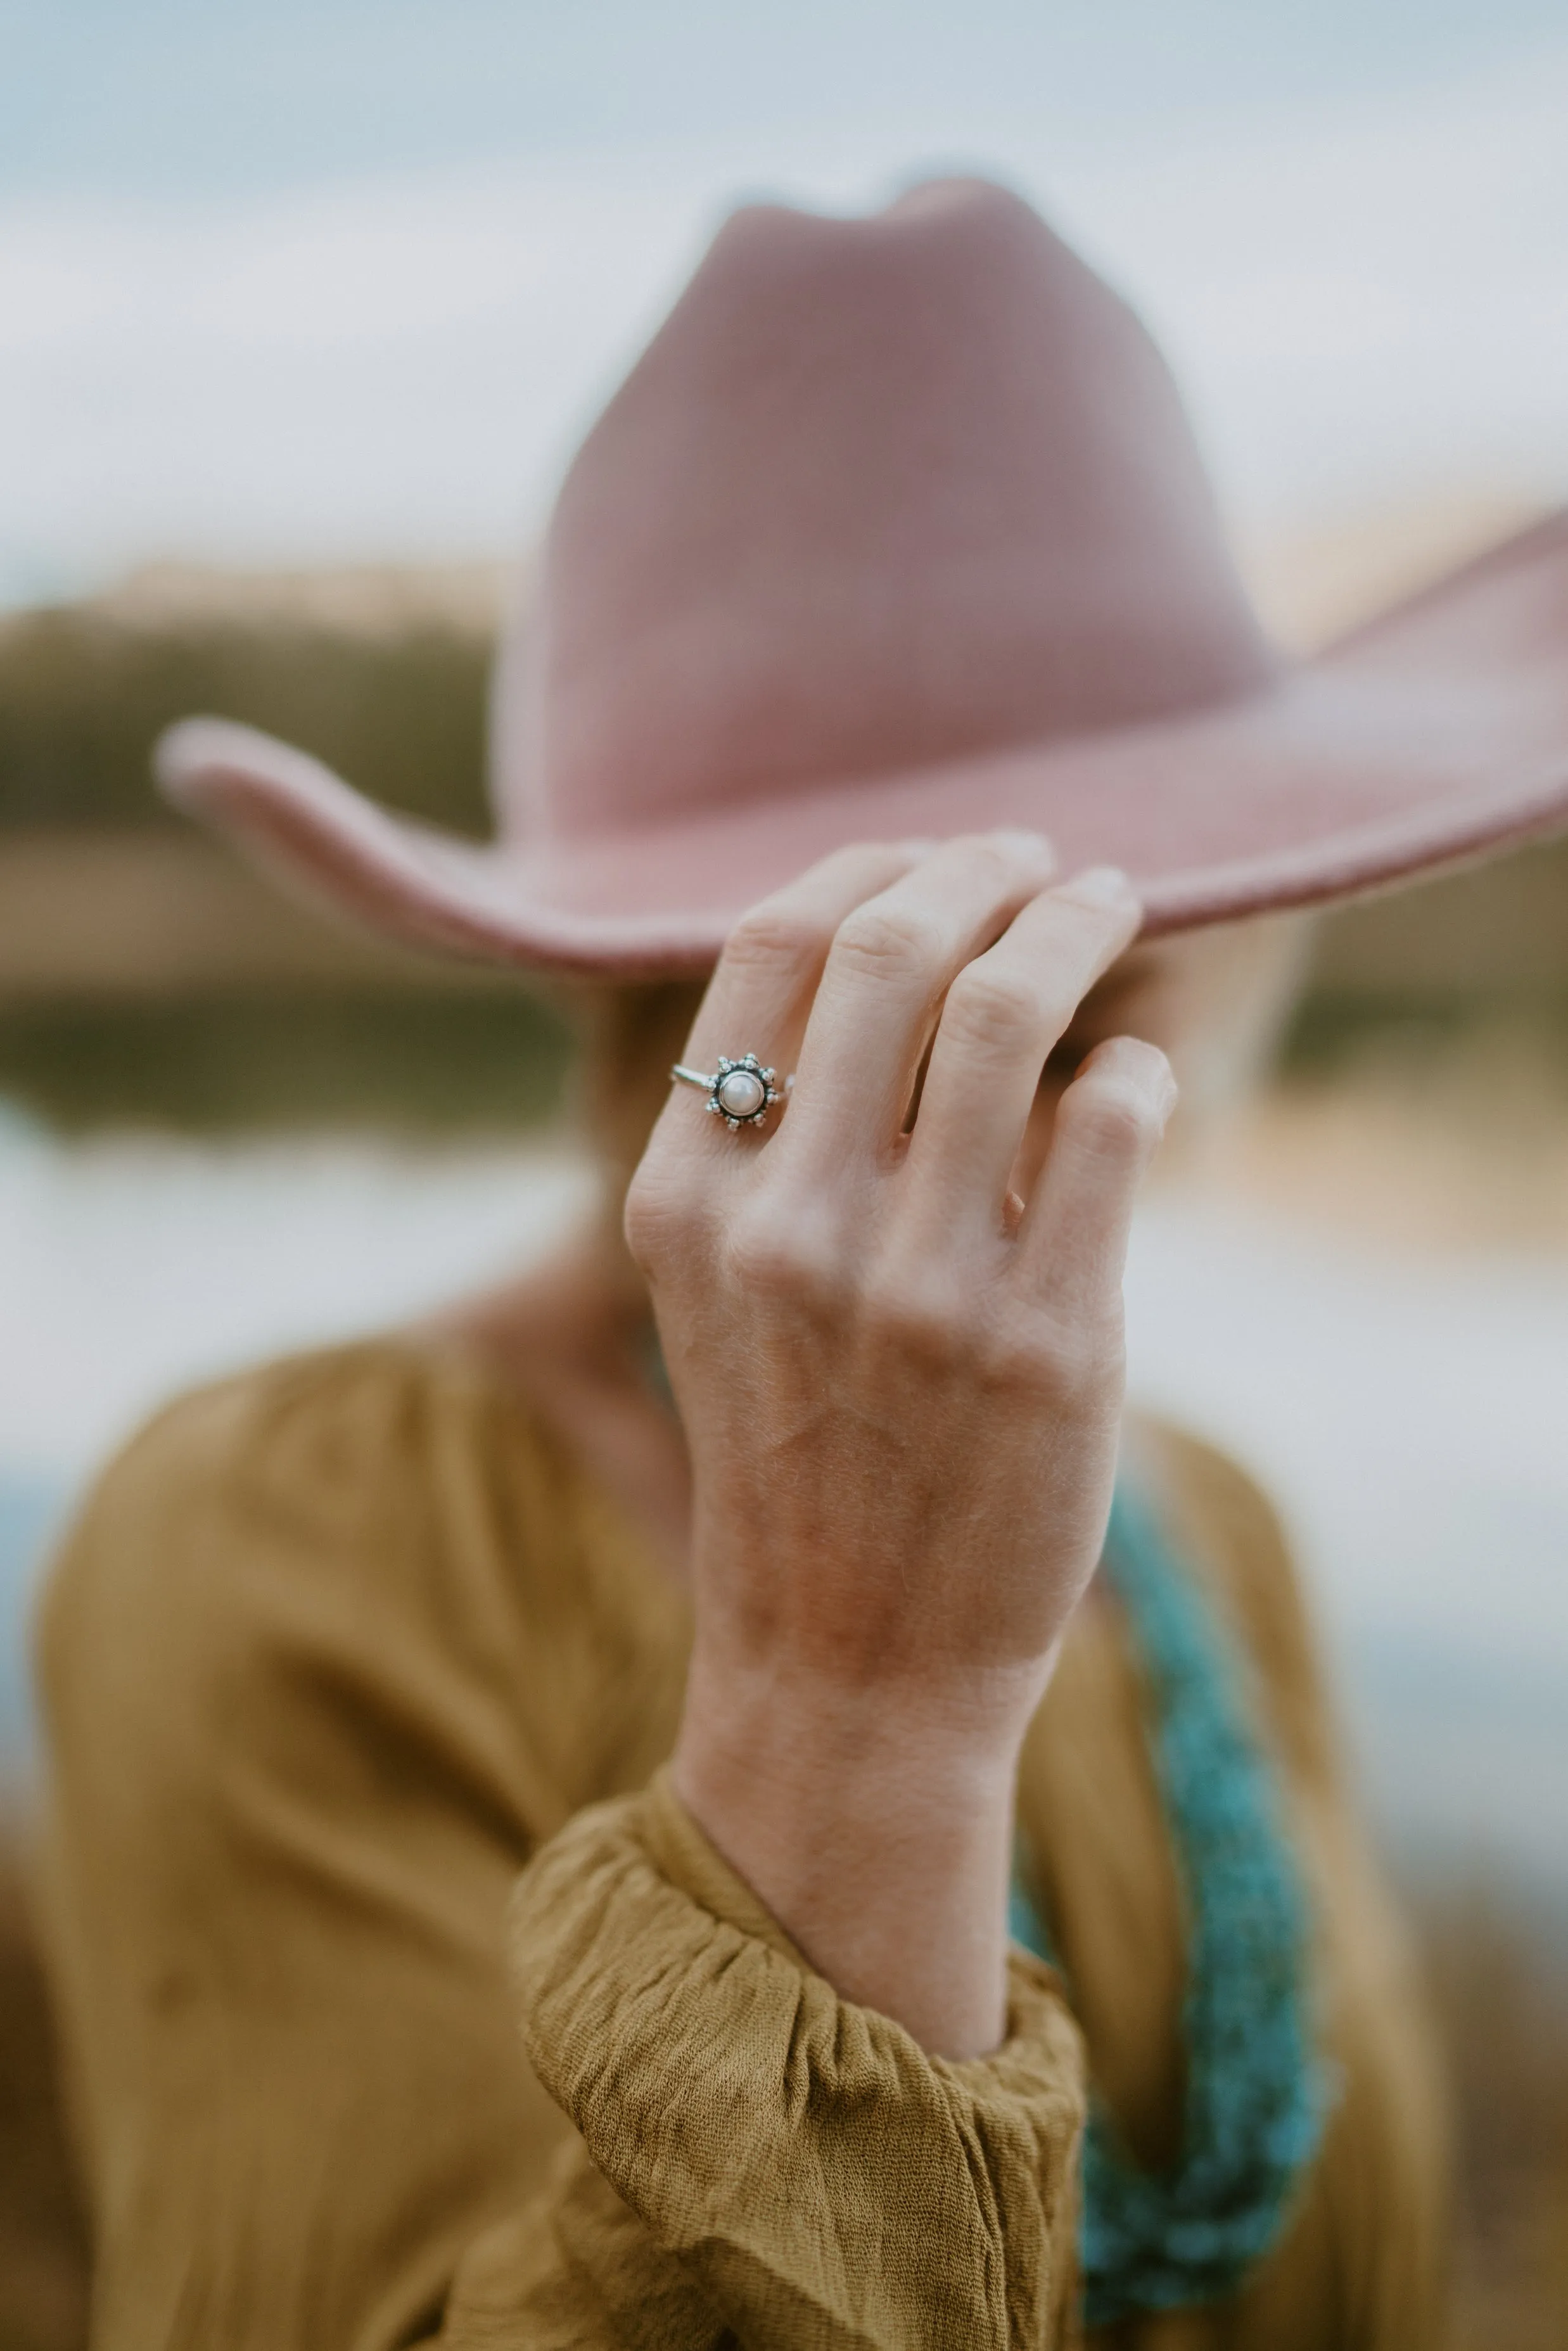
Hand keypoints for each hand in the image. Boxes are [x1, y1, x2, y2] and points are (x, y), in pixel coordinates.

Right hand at [625, 833, 1175, 2052]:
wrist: (849, 1666)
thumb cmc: (798, 1460)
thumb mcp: (723, 1295)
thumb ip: (771, 1140)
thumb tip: (904, 952)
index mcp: (683, 1200)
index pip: (767, 948)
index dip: (867, 865)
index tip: (935, 855)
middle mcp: (786, 1229)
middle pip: (890, 948)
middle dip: (981, 867)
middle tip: (1040, 857)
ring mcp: (917, 1286)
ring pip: (1009, 1011)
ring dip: (1079, 924)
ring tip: (1113, 906)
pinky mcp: (1045, 1343)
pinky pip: (1112, 1120)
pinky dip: (1137, 1061)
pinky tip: (1137, 1068)